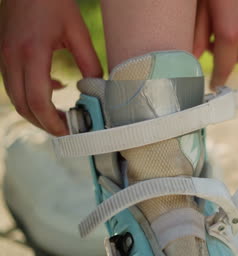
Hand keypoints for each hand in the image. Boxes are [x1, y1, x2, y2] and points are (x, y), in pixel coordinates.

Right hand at [0, 0, 101, 135]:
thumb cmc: (53, 2)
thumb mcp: (77, 31)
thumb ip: (88, 62)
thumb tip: (97, 89)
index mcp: (31, 53)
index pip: (37, 100)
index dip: (52, 121)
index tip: (70, 130)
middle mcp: (12, 58)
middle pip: (22, 106)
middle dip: (44, 123)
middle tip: (68, 129)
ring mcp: (4, 56)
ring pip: (16, 98)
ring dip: (37, 112)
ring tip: (63, 115)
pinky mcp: (4, 54)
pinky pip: (14, 84)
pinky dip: (31, 94)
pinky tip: (54, 87)